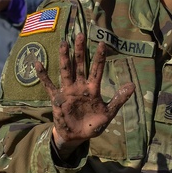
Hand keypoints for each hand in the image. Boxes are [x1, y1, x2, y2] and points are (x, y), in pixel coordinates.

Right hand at [36, 33, 135, 156]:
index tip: (102, 43)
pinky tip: (38, 64)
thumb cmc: (93, 125)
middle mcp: (80, 87)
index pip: (97, 70)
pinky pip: (49, 86)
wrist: (78, 137)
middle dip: (81, 51)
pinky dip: (43, 76)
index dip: (99, 57)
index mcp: (93, 89)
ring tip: (64, 43)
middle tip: (80, 35)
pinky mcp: (57, 99)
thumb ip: (119, 99)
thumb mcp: (109, 113)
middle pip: (80, 65)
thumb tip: (133, 85)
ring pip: (67, 71)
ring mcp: (68, 91)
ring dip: (65, 58)